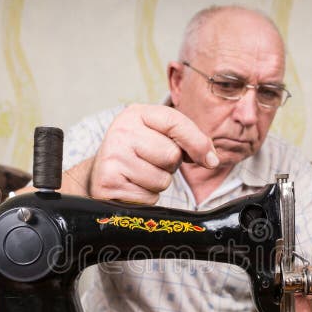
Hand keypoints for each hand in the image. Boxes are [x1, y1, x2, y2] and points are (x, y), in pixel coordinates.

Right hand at [89, 104, 217, 203]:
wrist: (99, 174)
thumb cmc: (136, 154)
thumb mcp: (157, 136)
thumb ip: (187, 140)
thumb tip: (212, 159)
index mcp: (135, 114)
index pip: (175, 121)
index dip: (198, 142)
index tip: (211, 160)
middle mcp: (121, 131)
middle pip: (172, 155)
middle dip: (170, 166)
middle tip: (151, 163)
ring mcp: (113, 157)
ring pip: (162, 180)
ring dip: (158, 183)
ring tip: (140, 174)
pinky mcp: (109, 182)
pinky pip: (149, 197)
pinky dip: (146, 197)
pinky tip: (132, 186)